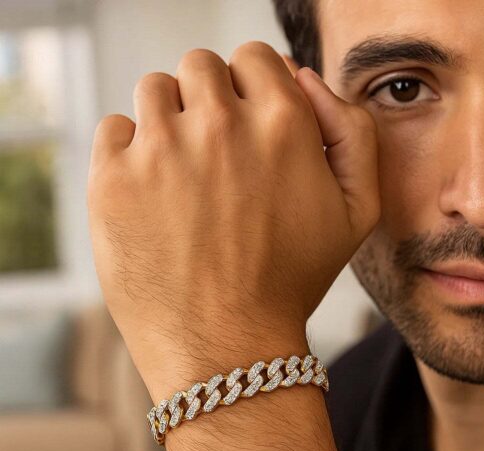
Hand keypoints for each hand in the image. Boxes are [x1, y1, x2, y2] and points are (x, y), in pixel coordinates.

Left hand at [87, 41, 379, 400]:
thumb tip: (303, 77)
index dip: (249, 87)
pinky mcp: (112, 179)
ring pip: (154, 90)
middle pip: (200, 66)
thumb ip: (351, 130)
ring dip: (168, 120)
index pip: (253, 58)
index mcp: (280, 123)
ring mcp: (159, 149)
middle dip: (208, 100)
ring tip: (181, 174)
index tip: (244, 122)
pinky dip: (128, 151)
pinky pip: (114, 129)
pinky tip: (150, 195)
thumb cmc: (291, 280)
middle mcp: (219, 124)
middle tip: (213, 154)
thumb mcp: (357, 210)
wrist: (227, 345)